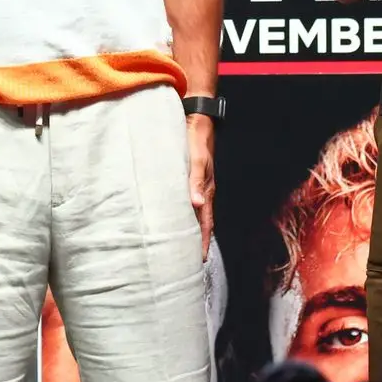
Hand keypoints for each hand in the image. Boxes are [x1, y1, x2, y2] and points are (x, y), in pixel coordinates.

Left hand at [186, 112, 214, 259]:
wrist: (198, 120)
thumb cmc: (196, 140)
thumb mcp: (197, 160)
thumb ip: (195, 181)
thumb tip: (196, 204)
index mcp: (206, 191)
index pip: (205, 223)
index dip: (202, 241)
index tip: (199, 260)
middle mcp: (203, 192)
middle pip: (201, 222)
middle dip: (196, 241)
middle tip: (187, 260)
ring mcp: (197, 186)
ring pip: (194, 214)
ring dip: (189, 229)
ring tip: (181, 245)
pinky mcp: (190, 178)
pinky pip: (188, 202)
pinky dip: (183, 214)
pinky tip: (175, 218)